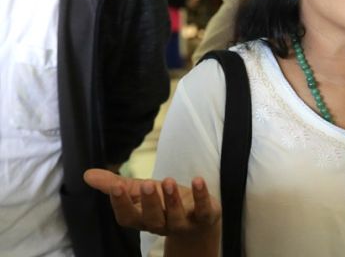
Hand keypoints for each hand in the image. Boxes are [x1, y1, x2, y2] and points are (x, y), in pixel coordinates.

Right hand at [83, 169, 220, 237]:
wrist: (197, 221)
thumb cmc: (162, 203)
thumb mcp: (139, 191)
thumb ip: (115, 184)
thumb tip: (86, 174)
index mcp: (142, 219)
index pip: (127, 217)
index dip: (121, 204)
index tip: (116, 187)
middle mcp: (161, 224)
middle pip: (152, 219)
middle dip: (149, 203)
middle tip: (147, 185)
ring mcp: (183, 223)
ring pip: (175, 216)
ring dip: (172, 199)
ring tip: (168, 181)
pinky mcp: (204, 217)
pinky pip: (203, 210)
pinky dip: (201, 196)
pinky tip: (198, 180)